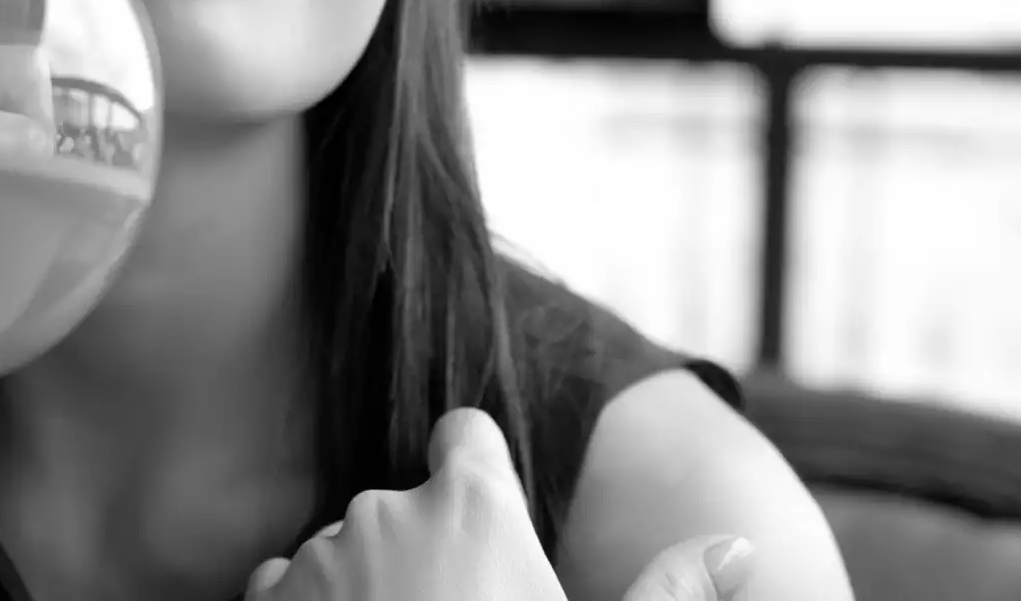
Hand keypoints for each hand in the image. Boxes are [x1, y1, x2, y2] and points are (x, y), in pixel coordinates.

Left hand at [243, 409, 756, 600]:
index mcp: (473, 507)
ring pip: (346, 550)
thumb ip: (667, 594)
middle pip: (407, 506)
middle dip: (426, 551)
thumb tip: (734, 547)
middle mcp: (387, 511)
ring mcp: (320, 555)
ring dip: (365, 588)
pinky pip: (286, 586)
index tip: (488, 519)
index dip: (476, 468)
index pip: (464, 434)